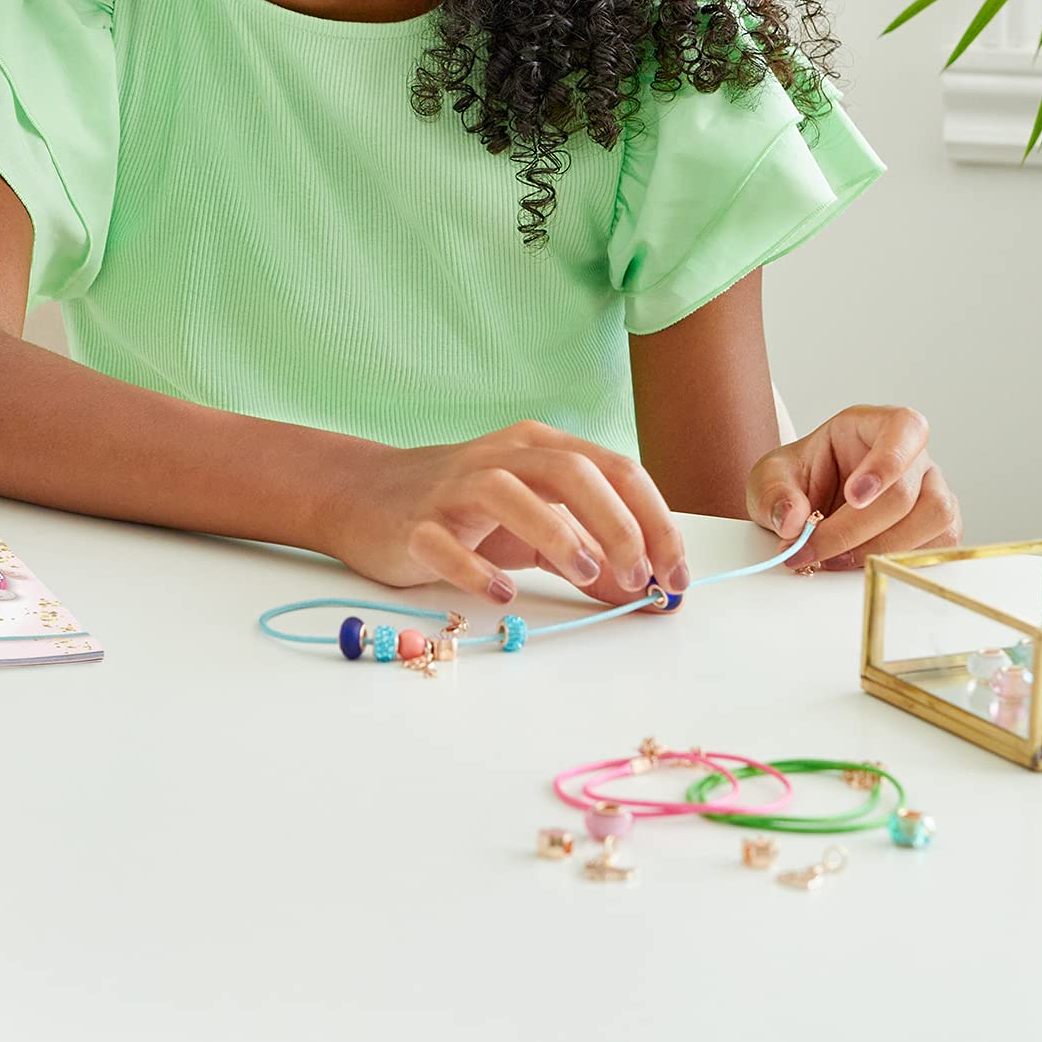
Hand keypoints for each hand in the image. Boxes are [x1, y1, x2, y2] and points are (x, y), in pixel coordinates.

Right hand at [324, 420, 689, 607]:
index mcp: (539, 449)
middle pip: (570, 471)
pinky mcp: (415, 524)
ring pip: (508, 490)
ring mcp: (453, 488)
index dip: (654, 520)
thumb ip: (591, 555)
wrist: (366, 497)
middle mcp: (501, 457)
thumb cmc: (464, 511)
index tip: (675, 573)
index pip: (614, 470)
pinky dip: (478, 569)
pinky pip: (445, 541)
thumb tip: (649, 592)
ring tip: (586, 575)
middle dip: (617, 523)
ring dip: (558, 534)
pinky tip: (503, 593)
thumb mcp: (536, 529)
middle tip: (639, 574)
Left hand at [746, 405, 961, 571]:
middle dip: (857, 529)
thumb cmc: (797, 481)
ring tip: (834, 560)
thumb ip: (775, 493)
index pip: (904, 428)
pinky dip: (898, 564)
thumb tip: (793, 520)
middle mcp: (912, 456)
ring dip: (881, 549)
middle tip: (814, 548)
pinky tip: (860, 566)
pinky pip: (937, 549)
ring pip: (934, 521)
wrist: (804, 509)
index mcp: (874, 425)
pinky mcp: (937, 529)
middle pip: (908, 492)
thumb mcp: (769, 478)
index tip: (854, 496)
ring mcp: (931, 492)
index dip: (887, 462)